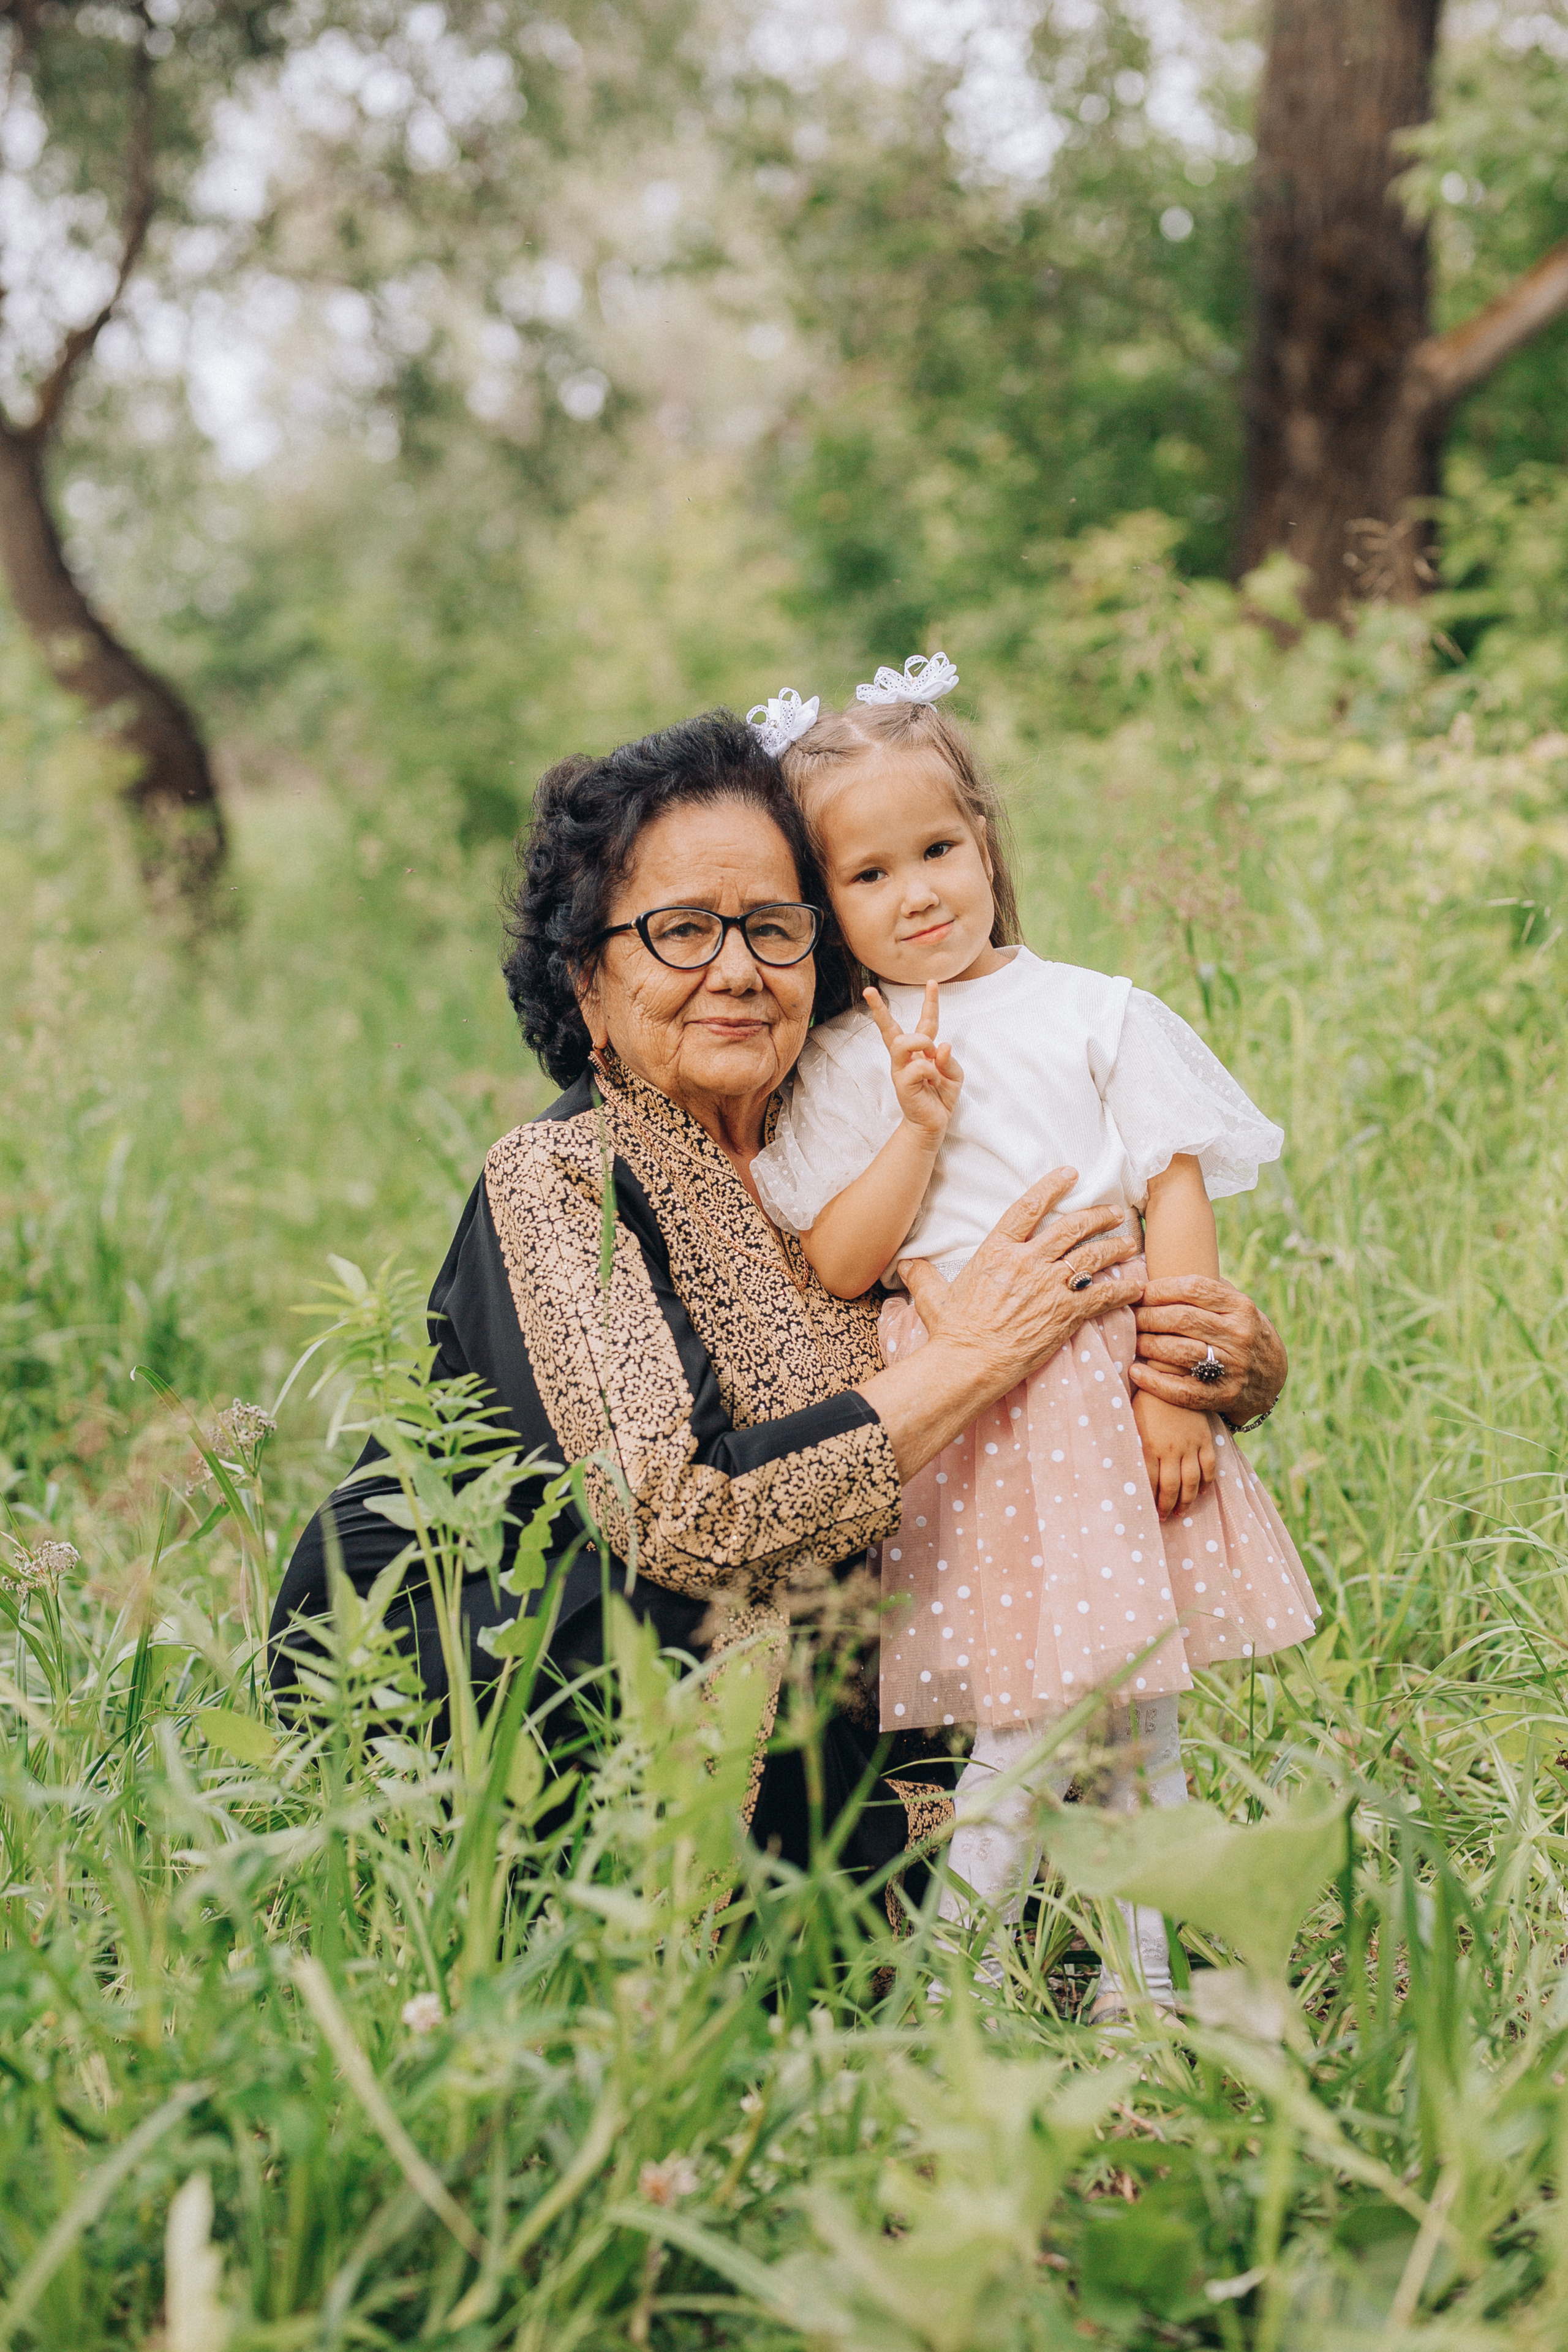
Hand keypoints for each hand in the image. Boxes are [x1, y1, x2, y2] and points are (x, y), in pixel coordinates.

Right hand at [861, 1168, 1143, 1480]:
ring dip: (1115, 1247)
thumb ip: (922, 1274)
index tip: (1071, 1173)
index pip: (1029, 1207)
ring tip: (1130, 1242)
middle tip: (1114, 1211)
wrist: (968, 1363)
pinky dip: (1124, 1289)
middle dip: (1097, 1215)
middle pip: (1071, 1227)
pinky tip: (1138, 1286)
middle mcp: (1027, 1261)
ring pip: (1092, 1256)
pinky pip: (1103, 1295)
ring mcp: (1049, 1286)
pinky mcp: (1066, 1313)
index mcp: (997, 1251)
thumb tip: (905, 1264)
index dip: (1052, 1186)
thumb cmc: (950, 1332)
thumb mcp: (930, 1297)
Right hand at [864, 982, 962, 1142]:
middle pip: (891, 1029)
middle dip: (878, 1009)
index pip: (924, 1022)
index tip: (932, 981)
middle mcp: (905, 1058)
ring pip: (903, 1041)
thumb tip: (941, 1046)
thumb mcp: (954, 1075)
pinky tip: (933, 1084)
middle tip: (868, 991)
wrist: (933, 1125)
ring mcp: (901, 1070)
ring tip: (930, 1055)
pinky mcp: (902, 1083)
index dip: (929, 1002)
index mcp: (920, 1052)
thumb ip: (949, 1059)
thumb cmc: (941, 1098)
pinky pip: (920, 1066)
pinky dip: (933, 1072)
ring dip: (922, 1043)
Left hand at [1129, 1274, 1287, 1424]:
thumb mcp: (1237, 1306)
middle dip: (1147, 1317)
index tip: (1138, 1292)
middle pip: (1181, 1319)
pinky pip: (1183, 1390)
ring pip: (1179, 1351)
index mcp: (1241, 1307)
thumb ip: (1208, 1291)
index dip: (1159, 1289)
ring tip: (1133, 1341)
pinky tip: (1136, 1372)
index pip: (1193, 1288)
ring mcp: (1233, 1367)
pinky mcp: (1224, 1395)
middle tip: (1131, 1317)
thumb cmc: (1241, 1332)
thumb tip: (1160, 1268)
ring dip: (1148, 1345)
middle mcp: (1239, 1334)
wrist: (1272, 1377)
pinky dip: (1155, 1382)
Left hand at [1132, 1391, 1215, 1518]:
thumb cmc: (1144, 1397)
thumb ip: (1131, 1445)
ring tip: (1180, 1512)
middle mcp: (1170, 1449)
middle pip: (1170, 1487)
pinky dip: (1206, 1482)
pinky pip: (1209, 1466)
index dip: (1148, 1499)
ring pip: (1191, 1481)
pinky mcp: (1204, 1438)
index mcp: (1148, 1445)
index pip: (1148, 1482)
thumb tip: (1123, 1468)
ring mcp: (1190, 1444)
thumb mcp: (1130, 1421)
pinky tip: (1201, 1492)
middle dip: (1166, 1506)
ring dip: (1186, 1501)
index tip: (1145, 1511)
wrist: (1169, 1373)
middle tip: (1163, 1518)